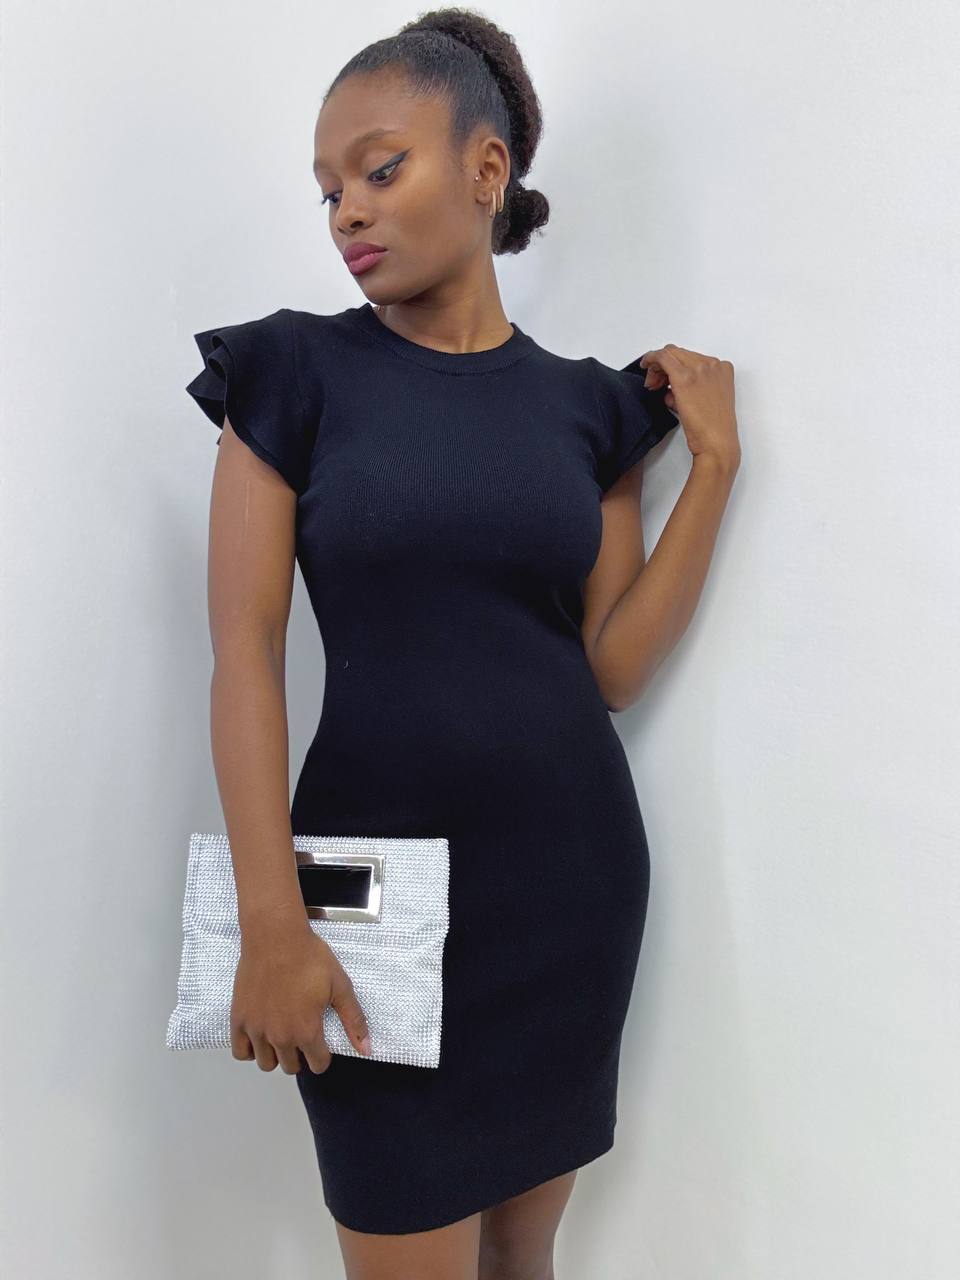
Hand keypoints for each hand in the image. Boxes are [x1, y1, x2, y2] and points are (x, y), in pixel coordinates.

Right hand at [230, 922, 371, 1073]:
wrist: (276, 937)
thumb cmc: (308, 957)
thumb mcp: (340, 986)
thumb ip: (353, 1020)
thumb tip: (367, 1048)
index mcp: (307, 1031)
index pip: (318, 1065)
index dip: (323, 1056)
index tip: (322, 1043)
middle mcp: (280, 1036)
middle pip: (291, 1067)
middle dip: (301, 1056)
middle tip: (302, 1036)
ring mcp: (257, 1029)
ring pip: (266, 1064)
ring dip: (276, 1055)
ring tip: (282, 1036)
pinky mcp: (239, 1019)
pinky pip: (240, 1052)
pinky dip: (250, 1050)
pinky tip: (260, 1036)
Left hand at [639, 344, 740, 468]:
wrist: (717, 443)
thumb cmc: (713, 428)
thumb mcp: (706, 400)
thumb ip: (692, 387)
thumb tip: (669, 385)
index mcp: (722, 368)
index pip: (691, 357)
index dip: (674, 366)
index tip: (665, 379)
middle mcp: (712, 364)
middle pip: (679, 353)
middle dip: (663, 366)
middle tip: (654, 384)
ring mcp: (699, 369)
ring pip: (670, 353)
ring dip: (657, 367)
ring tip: (653, 386)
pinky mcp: (685, 378)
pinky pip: (662, 357)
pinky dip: (651, 359)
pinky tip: (645, 366)